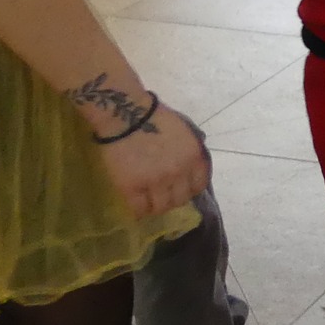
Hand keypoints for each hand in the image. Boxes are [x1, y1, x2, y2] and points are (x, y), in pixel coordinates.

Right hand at [100, 103, 208, 218]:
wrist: (125, 114)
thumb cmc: (155, 117)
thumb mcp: (184, 132)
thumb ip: (190, 152)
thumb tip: (190, 170)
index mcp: (194, 156)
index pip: (199, 185)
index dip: (189, 189)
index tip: (180, 188)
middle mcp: (179, 172)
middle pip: (180, 199)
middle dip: (173, 198)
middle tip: (163, 195)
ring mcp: (156, 181)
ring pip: (161, 207)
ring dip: (156, 206)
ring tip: (149, 201)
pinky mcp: (132, 187)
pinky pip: (139, 209)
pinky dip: (139, 210)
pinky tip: (136, 204)